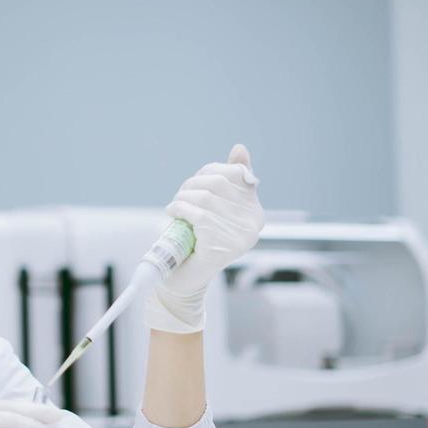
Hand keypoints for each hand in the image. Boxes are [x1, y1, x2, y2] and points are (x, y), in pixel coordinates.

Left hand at [147, 144, 264, 333]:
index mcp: (255, 213)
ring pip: (206, 198)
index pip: (238, 175)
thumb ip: (227, 182)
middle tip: (181, 194)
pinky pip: (198, 215)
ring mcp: (238, 237)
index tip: (196, 180)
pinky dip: (180, 209)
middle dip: (193, 183)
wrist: (184, 280)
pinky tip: (173, 213)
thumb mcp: (213, 209)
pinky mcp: (220, 246)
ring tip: (175, 205)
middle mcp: (252, 225)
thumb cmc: (198, 241)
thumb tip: (239, 147)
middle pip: (220, 184)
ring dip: (183, 197)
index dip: (213, 170)